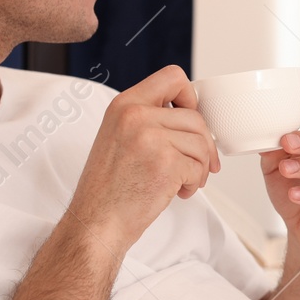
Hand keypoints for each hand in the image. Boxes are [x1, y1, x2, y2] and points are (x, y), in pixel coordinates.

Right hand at [66, 65, 219, 252]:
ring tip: (183, 182)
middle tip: (198, 165)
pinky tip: (178, 192)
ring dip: (199, 168)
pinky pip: (198, 167)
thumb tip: (191, 117)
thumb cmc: (108, 188)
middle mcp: (135, 115)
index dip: (190, 97)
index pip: (173, 76)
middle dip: (203, 145)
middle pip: (196, 117)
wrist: (96, 222)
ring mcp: (150, 138)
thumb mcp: (118, 136)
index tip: (191, 119)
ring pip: (201, 143)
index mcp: (124, 104)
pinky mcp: (165, 163)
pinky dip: (194, 184)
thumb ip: (147, 119)